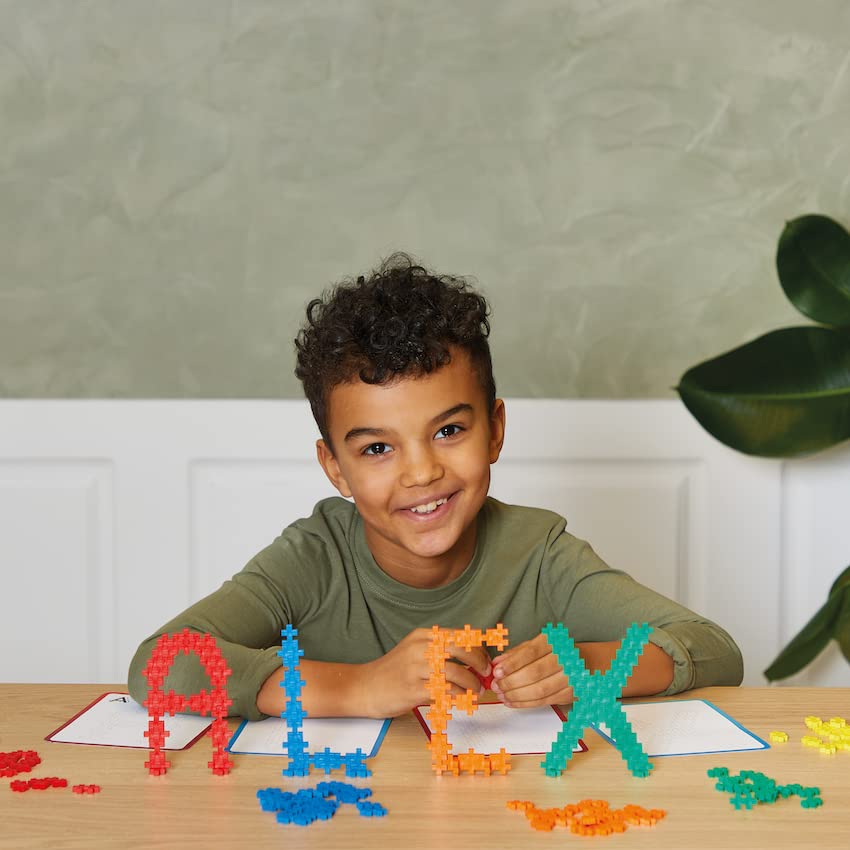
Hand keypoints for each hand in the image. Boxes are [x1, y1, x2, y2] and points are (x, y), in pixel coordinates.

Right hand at [360, 629, 490, 716]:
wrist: (365, 687)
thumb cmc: (394, 671)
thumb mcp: (414, 650)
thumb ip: (439, 650)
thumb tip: (473, 658)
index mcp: (423, 636)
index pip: (459, 636)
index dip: (477, 648)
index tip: (486, 660)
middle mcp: (420, 648)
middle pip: (461, 650)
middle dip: (479, 663)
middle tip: (486, 674)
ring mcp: (416, 668)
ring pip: (456, 673)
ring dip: (472, 684)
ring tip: (476, 691)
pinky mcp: (413, 690)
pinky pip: (445, 692)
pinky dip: (460, 697)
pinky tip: (464, 701)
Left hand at [490, 633, 573, 707]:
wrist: (587, 662)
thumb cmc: (558, 652)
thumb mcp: (537, 646)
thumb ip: (517, 653)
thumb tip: (497, 662)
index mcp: (554, 642)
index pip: (530, 652)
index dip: (512, 664)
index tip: (497, 672)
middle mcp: (565, 658)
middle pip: (534, 673)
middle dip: (511, 682)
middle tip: (497, 686)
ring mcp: (570, 678)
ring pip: (539, 690)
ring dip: (516, 695)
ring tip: (502, 695)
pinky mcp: (571, 694)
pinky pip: (545, 701)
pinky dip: (525, 703)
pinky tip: (512, 701)